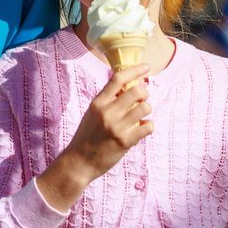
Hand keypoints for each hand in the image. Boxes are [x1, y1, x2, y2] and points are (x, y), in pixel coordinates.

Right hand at [60, 65, 152, 183]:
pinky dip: (149, 126)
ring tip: (140, 117)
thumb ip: (108, 101)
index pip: (118, 78)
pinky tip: (142, 129)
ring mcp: (117, 126)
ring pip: (145, 108)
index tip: (146, 67)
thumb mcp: (93, 113)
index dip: (135, 70)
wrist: (79, 161)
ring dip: (147, 111)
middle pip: (137, 91)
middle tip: (142, 100)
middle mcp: (107, 111)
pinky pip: (148, 126)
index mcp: (98, 102)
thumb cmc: (87, 136)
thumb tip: (129, 88)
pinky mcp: (125, 141)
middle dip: (145, 94)